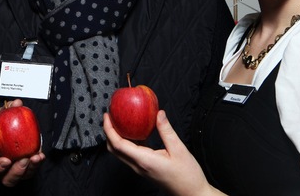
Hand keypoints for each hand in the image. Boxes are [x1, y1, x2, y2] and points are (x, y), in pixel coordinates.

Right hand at [0, 99, 44, 186]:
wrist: (3, 138)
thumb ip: (4, 113)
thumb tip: (16, 102)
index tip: (5, 160)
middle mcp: (3, 170)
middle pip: (8, 179)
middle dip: (17, 171)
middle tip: (24, 160)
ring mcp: (16, 171)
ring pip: (23, 176)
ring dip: (31, 168)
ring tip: (36, 157)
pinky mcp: (27, 168)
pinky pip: (33, 169)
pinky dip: (37, 162)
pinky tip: (40, 155)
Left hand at [103, 110, 224, 195]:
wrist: (192, 194)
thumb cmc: (187, 175)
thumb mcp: (179, 149)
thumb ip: (166, 131)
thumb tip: (159, 113)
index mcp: (144, 160)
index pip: (118, 144)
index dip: (109, 129)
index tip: (107, 115)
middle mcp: (138, 166)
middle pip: (114, 149)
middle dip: (109, 132)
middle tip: (110, 116)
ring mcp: (140, 169)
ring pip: (121, 152)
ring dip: (116, 137)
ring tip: (120, 121)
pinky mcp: (144, 169)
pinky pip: (130, 154)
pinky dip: (127, 142)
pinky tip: (135, 131)